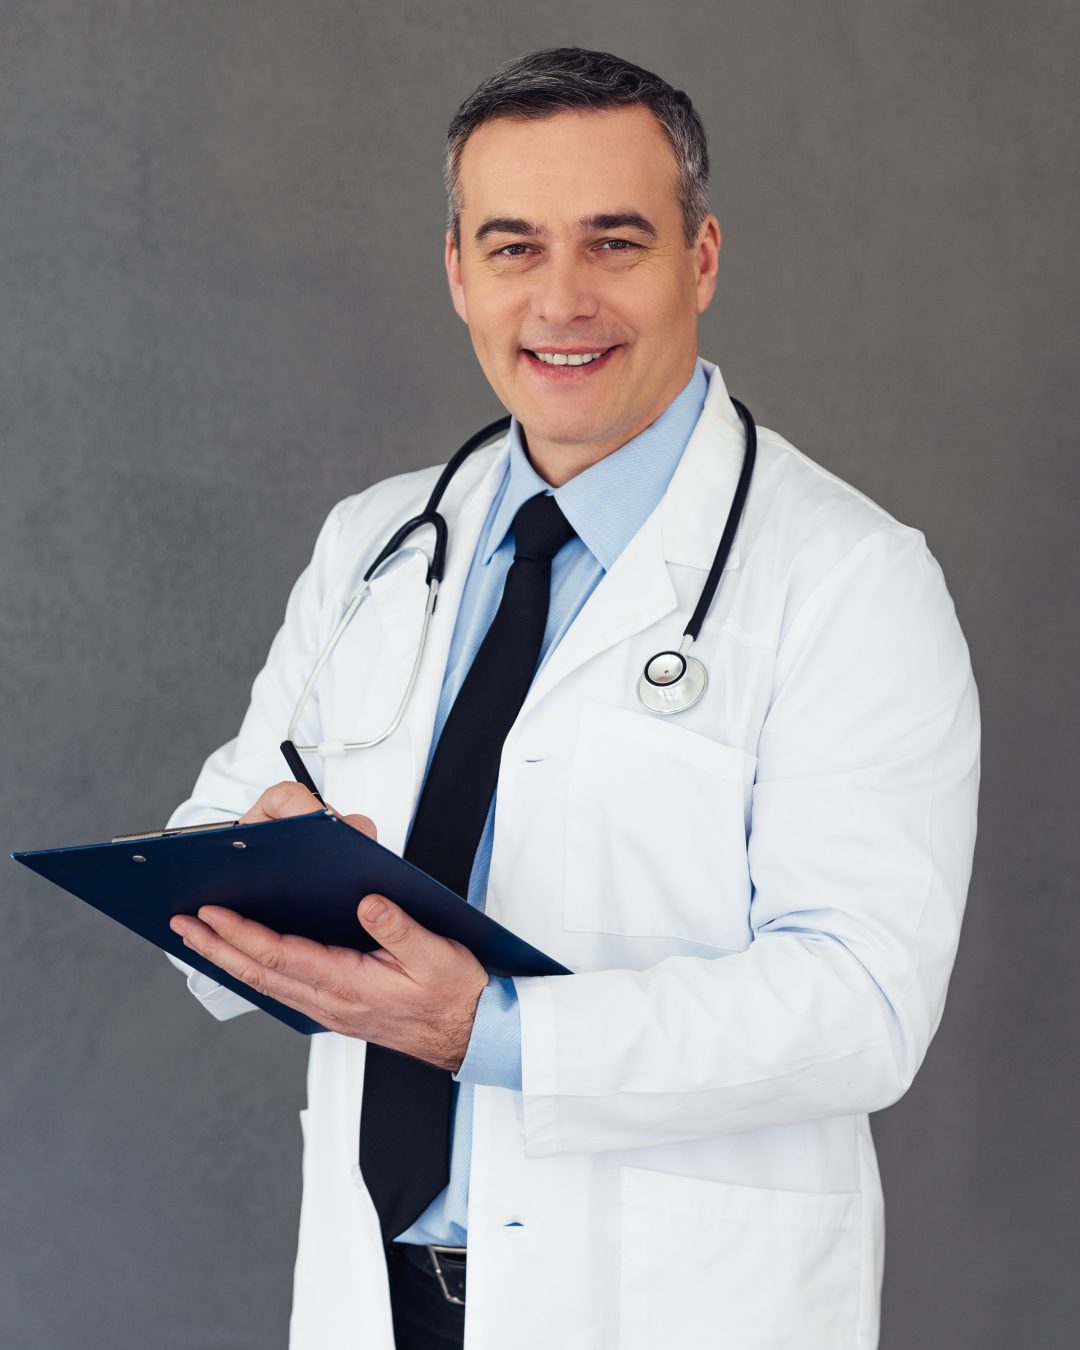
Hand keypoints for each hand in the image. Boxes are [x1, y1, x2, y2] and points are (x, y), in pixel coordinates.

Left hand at [169, 782, 488, 1070]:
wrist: (472, 1035)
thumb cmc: (456, 995)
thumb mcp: (438, 954)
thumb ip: (401, 929)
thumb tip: (368, 902)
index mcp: (350, 985)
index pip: (282, 955)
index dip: (242, 934)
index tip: (212, 914)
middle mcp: (332, 1002)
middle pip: (260, 973)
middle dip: (216, 947)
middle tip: (182, 926)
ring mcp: (332, 1009)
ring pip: (266, 984)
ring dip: (228, 960)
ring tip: (199, 939)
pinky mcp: (338, 1009)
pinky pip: (283, 991)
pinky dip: (254, 972)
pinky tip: (244, 961)